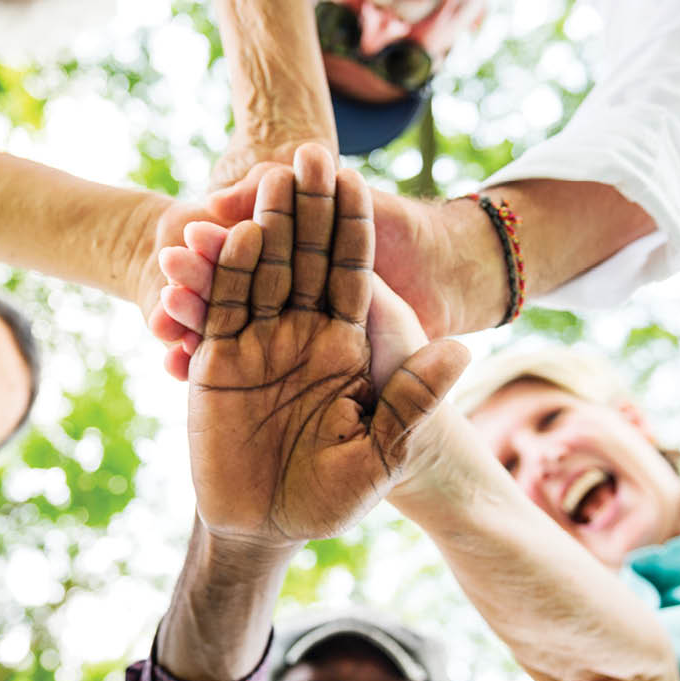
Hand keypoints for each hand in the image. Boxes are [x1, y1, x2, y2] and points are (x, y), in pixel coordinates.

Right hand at [183, 143, 466, 546]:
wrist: (267, 528)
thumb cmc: (332, 497)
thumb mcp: (381, 451)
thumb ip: (413, 399)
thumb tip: (463, 350)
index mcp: (346, 344)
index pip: (350, 271)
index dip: (351, 224)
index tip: (353, 176)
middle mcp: (303, 332)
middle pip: (306, 256)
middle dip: (308, 206)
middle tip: (307, 152)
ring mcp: (258, 341)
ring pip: (262, 271)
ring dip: (266, 225)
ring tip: (269, 177)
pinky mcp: (217, 358)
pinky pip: (222, 308)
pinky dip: (225, 274)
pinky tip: (233, 236)